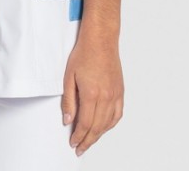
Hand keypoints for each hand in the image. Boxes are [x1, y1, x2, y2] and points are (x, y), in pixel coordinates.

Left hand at [61, 30, 123, 156]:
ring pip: (108, 123)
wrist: (100, 40)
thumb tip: (68, 120)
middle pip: (97, 127)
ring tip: (90, 140)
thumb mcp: (69, 77)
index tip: (73, 142)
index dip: (79, 136)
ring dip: (99, 135)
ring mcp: (115, 95)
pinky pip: (117, 114)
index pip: (85, 123)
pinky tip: (104, 127)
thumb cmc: (84, 54)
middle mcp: (106, 96)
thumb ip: (68, 101)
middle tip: (80, 147)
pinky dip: (110, 125)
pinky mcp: (120, 92)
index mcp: (91, 93)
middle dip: (88, 140)